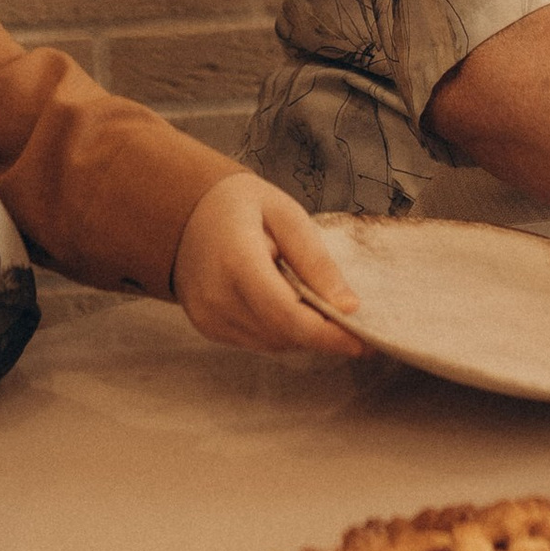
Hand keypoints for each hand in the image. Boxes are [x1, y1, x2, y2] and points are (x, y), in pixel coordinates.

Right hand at [170, 176, 363, 357]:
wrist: (185, 213)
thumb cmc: (241, 206)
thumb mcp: (287, 216)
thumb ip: (316, 261)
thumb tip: (349, 307)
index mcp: (237, 260)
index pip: (287, 314)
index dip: (328, 335)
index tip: (364, 341)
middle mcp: (216, 296)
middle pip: (284, 334)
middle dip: (322, 332)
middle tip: (350, 319)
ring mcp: (208, 315)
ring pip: (274, 343)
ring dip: (301, 331)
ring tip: (311, 300)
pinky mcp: (207, 327)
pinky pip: (257, 341)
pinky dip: (280, 330)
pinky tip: (283, 302)